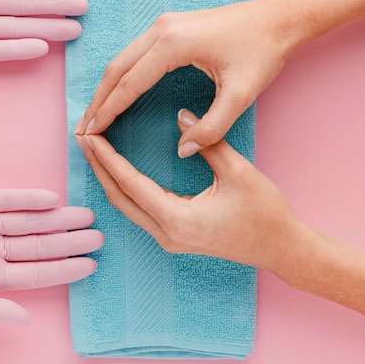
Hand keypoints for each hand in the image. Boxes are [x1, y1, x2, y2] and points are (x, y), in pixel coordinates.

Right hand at [0, 189, 102, 324]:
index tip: (91, 266)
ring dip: (57, 218)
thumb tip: (26, 320)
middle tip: (99, 237)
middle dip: (69, 241)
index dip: (64, 270)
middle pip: (39, 245)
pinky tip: (52, 199)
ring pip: (28, 221)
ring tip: (86, 216)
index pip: (36, 273)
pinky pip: (3, 199)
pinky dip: (26, 198)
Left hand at [76, 109, 300, 272]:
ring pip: (127, 206)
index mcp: (177, 220)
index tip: (90, 135)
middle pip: (119, 198)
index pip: (130, 184)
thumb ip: (207, 142)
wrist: (282, 248)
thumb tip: (180, 115)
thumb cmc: (265, 214)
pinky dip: (125, 188)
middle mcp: (166, 234)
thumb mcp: (238, 173)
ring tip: (95, 151)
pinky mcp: (175, 237)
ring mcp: (169, 239)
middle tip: (83, 138)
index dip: (107, 158)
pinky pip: (139, 210)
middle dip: (98, 168)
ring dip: (109, 178)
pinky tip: (119, 171)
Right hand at [77, 1, 290, 156]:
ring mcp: (164, 24)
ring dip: (107, 88)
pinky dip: (121, 76)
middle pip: (116, 69)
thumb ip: (212, 127)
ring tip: (94, 116)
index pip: (129, 83)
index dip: (108, 110)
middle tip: (83, 130)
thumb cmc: (262, 52)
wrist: (278, 18)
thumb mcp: (241, 95)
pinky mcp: (170, 26)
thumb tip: (182, 150)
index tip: (90, 133)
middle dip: (98, 101)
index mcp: (173, 44)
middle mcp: (161, 29)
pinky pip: (135, 54)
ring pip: (123, 59)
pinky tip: (118, 94)